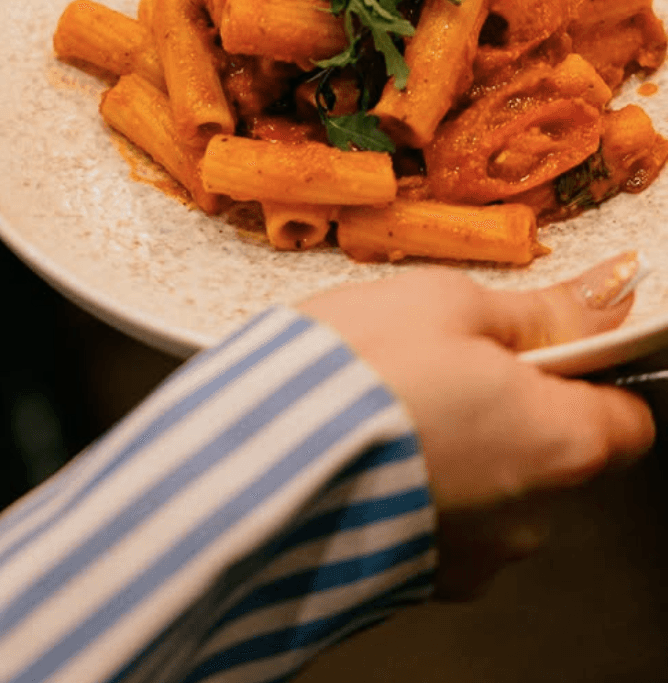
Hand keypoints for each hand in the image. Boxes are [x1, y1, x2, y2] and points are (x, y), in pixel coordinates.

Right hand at [297, 252, 654, 598]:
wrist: (248, 460)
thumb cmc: (348, 378)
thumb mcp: (448, 304)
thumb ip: (538, 310)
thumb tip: (605, 296)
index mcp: (559, 442)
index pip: (626, 415)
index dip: (588, 369)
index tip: (549, 337)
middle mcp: (531, 516)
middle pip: (551, 448)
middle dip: (507, 400)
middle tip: (442, 354)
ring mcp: (473, 555)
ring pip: (489, 483)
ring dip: (456, 442)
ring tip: (387, 396)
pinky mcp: (415, 576)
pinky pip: (435, 516)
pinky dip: (413, 481)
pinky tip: (365, 441)